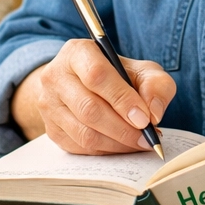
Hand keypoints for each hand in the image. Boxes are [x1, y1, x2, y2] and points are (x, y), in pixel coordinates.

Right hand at [11, 39, 176, 154]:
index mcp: (77, 53)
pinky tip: (122, 146)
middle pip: (89, 109)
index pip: (97, 75)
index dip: (122, 99)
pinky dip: (106, 151)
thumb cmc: (115, 75)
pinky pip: (80, 148)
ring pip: (84, 133)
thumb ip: (155, 84)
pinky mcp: (50, 129)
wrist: (80, 83)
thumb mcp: (140, 69)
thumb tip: (154, 112)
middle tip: (147, 138)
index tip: (145, 119)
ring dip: (116, 144)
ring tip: (139, 143)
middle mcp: (56, 76)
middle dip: (123, 129)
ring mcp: (49, 105)